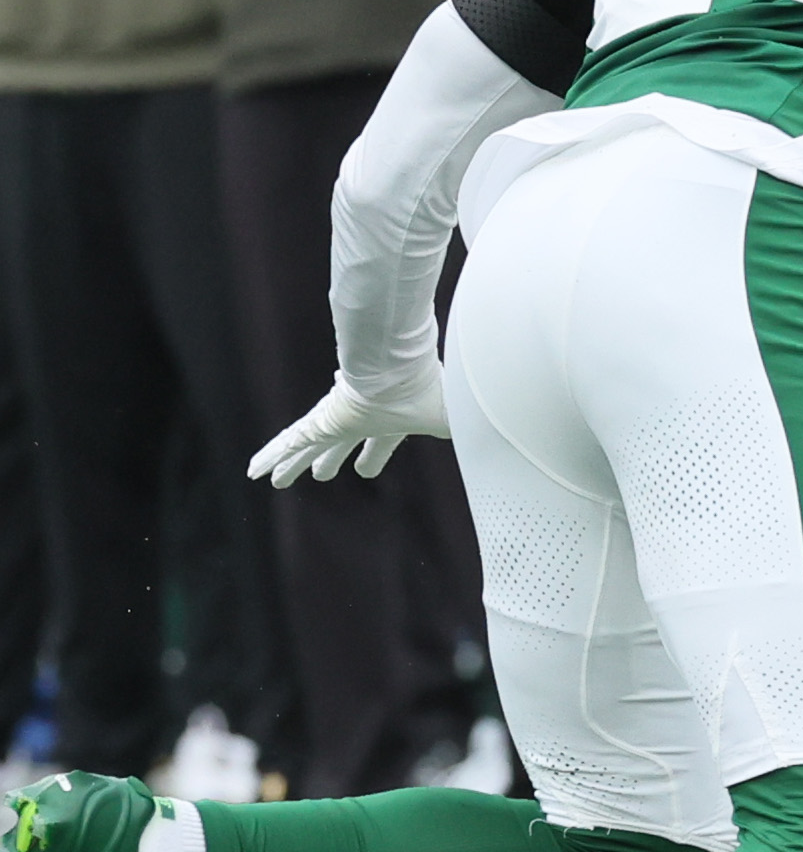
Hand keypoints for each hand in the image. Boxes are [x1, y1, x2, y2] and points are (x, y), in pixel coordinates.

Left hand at [248, 369, 448, 488]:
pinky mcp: (319, 423)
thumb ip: (468, 438)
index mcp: (390, 419)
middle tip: (322, 474)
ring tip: (274, 479)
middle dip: (329, 460)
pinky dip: (272, 457)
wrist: (403, 372)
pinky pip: (289, 444)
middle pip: (339, 444)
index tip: (364, 468)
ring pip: (307, 446)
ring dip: (291, 464)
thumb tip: (499, 453)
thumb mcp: (451, 423)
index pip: (380, 443)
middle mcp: (360, 418)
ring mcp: (336, 420)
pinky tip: (254, 470)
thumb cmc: (431, 395)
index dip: (373, 457)